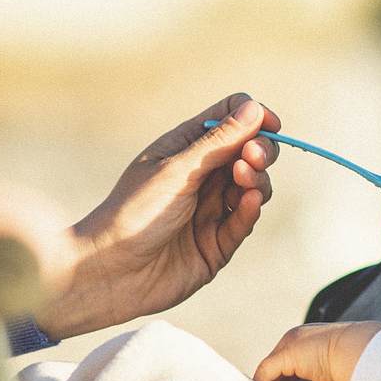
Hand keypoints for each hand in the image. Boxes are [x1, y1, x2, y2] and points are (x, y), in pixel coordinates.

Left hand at [39, 94, 280, 336]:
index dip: (254, 118)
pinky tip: (250, 202)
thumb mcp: (177, 169)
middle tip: (253, 157)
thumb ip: (218, 141)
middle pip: (249, 153)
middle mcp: (202, 177)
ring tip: (245, 181)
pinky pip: (244, 221)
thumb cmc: (133, 213)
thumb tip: (254, 108)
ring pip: (253, 187)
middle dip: (259, 151)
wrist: (110, 272)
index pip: (230, 120)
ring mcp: (211, 210)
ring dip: (256, 180)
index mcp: (186, 149)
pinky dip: (251, 209)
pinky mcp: (217, 243)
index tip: (270, 125)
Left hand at [253, 321, 380, 380]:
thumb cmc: (357, 364)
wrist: (361, 352)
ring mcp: (288, 344)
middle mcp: (296, 339)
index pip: (290, 367)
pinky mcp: (284, 354)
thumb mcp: (336, 376)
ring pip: (269, 374)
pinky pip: (264, 375)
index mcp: (310, 341)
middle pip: (277, 370)